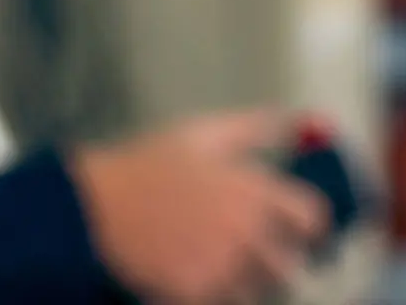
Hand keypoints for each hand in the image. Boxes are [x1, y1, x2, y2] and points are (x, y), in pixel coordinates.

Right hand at [69, 111, 328, 303]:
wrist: (91, 209)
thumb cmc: (149, 166)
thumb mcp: (205, 133)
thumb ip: (256, 128)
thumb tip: (298, 120)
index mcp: (254, 189)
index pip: (313, 218)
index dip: (310, 223)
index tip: (300, 226)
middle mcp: (245, 231)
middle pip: (293, 261)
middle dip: (282, 256)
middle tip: (263, 249)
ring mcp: (221, 267)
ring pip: (263, 288)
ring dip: (254, 279)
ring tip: (230, 262)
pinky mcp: (195, 295)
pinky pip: (229, 303)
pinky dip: (223, 295)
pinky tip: (203, 275)